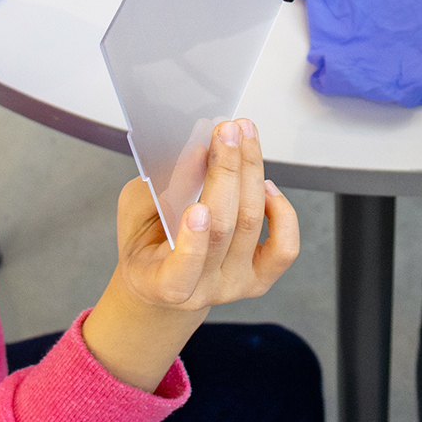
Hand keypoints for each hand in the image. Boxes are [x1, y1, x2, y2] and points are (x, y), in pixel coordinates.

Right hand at [80, 118, 299, 389]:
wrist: (164, 280)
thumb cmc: (146, 243)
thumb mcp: (137, 215)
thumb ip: (161, 190)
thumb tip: (199, 154)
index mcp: (163, 283)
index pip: (181, 270)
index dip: (193, 241)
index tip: (197, 207)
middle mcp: (204, 290)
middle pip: (224, 230)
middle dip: (226, 173)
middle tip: (226, 131)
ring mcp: (236, 285)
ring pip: (252, 224)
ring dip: (251, 171)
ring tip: (245, 136)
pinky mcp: (261, 278)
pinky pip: (284, 247)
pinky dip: (281, 211)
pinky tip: (264, 184)